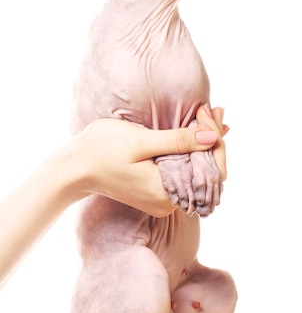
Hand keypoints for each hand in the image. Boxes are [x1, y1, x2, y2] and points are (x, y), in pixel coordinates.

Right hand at [70, 103, 227, 216]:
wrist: (74, 167)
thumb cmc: (103, 150)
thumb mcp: (142, 141)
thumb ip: (178, 141)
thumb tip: (212, 137)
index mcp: (167, 193)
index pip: (212, 170)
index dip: (216, 140)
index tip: (210, 112)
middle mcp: (169, 203)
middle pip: (207, 171)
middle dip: (212, 139)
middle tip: (214, 109)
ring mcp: (163, 200)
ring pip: (196, 171)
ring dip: (202, 144)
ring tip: (208, 114)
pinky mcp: (157, 193)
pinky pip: (183, 173)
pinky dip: (190, 152)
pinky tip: (196, 130)